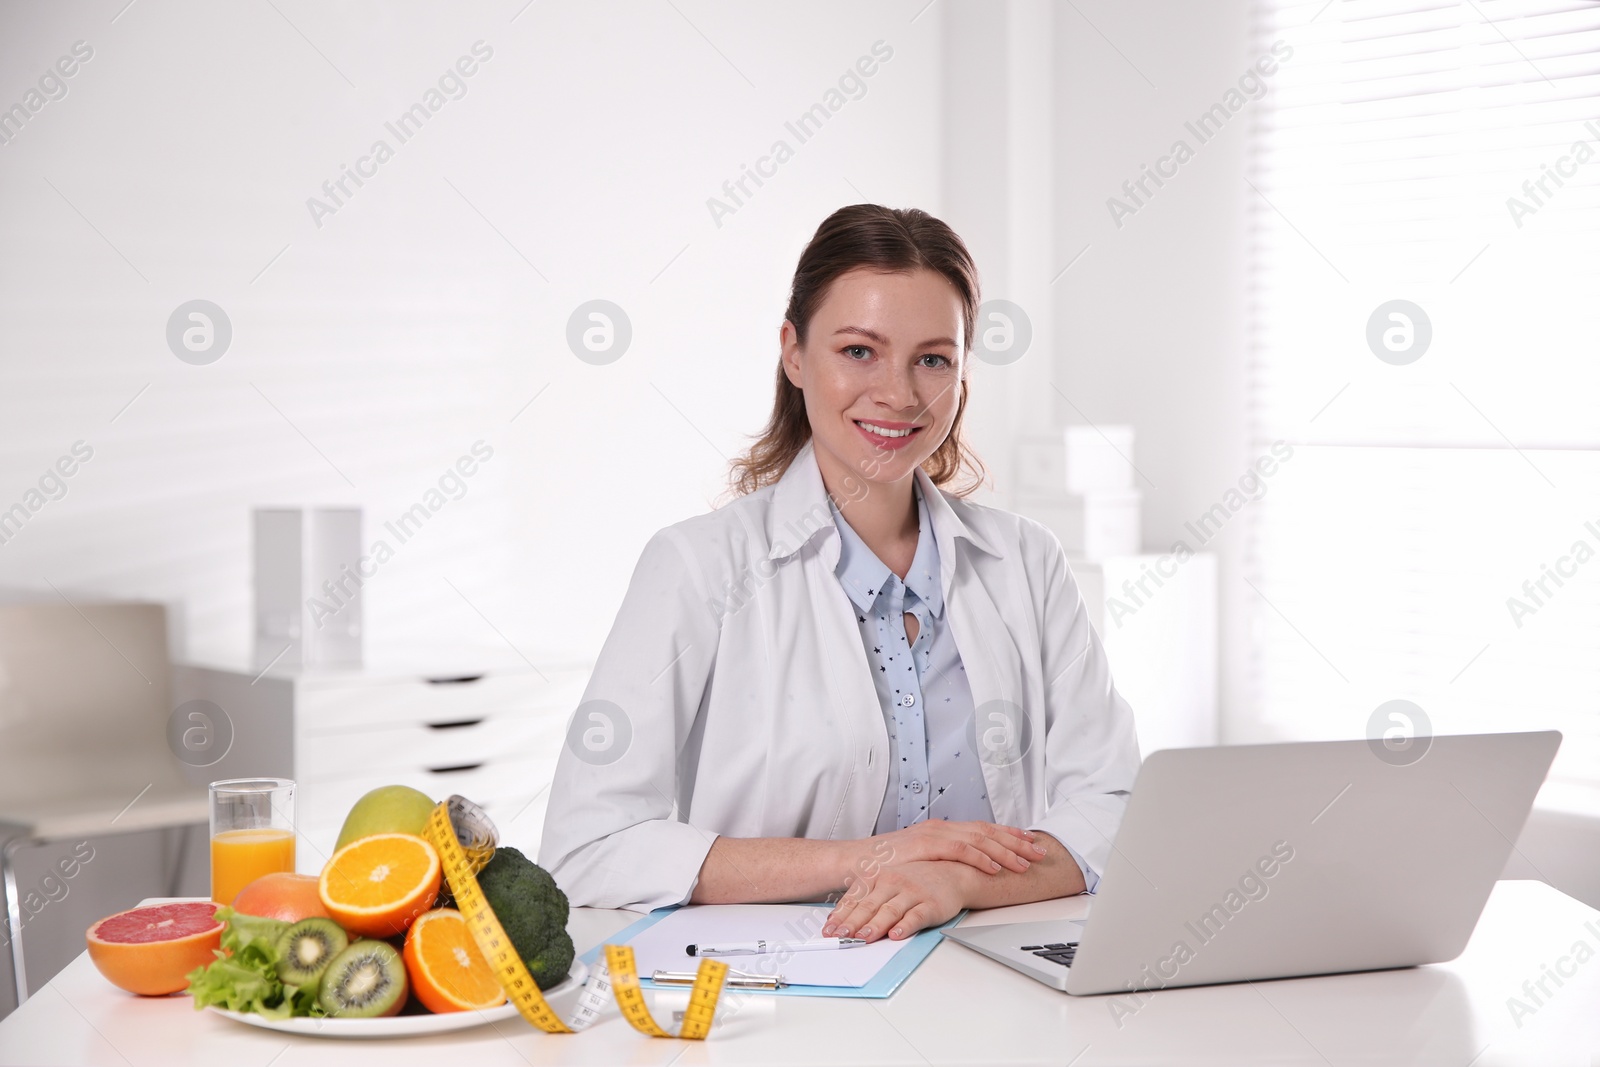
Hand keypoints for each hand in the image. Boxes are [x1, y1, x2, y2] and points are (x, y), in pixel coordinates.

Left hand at [820, 860, 972, 941]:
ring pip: (890, 911)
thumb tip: (841, 920)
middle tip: (840, 937)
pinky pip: (916, 916)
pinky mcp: (930, 904)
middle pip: (869, 905)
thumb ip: (866, 899)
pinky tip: (896, 934)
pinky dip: (905, 926)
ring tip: (863, 938)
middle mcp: (893, 882)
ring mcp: (912, 892)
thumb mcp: (887, 883)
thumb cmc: (915, 880)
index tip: (829, 931)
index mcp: (879, 876)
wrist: (951, 873)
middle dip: (852, 923)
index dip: (840, 915)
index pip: (855, 898)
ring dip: (875, 925)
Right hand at [853, 820, 1044, 877]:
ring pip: (979, 839)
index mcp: (942, 830)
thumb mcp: (919, 861)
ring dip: (1006, 850)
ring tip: (1025, 862)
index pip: (982, 829)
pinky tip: (996, 867)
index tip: (1030, 842)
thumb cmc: (884, 866)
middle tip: (1040, 851)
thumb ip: (941, 861)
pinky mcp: (926, 845)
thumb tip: (965, 871)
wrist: (855, 861)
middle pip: (987, 831)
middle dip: (1017, 841)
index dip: (1009, 835)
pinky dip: (981, 858)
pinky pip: (960, 851)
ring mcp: (934, 835)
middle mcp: (941, 828)